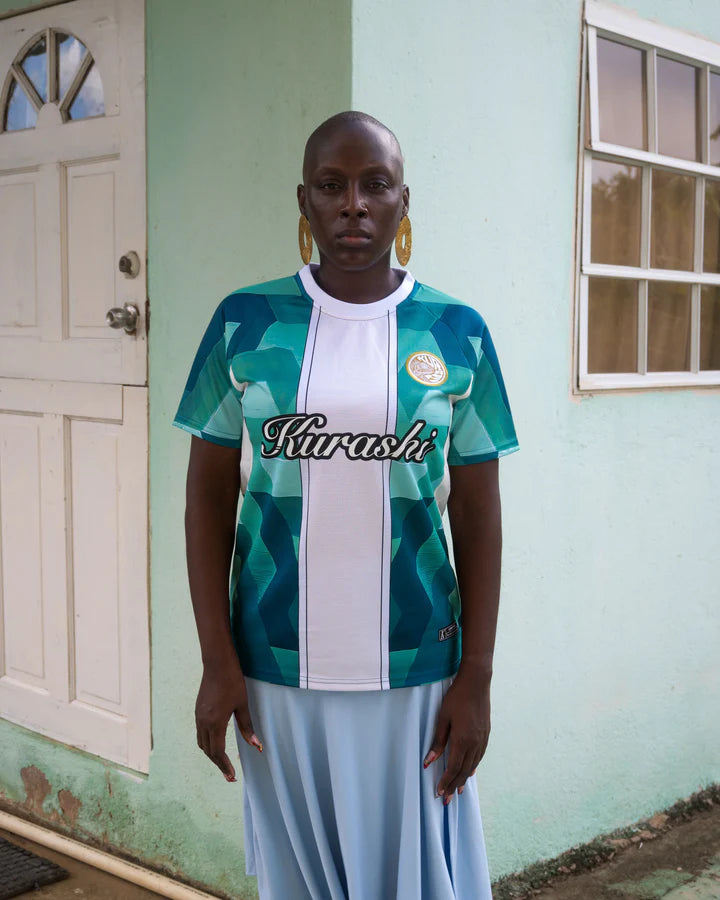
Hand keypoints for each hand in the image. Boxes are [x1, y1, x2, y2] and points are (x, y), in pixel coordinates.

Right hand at [195, 659, 261, 780]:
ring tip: (223, 762)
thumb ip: (247, 727)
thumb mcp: (242, 705)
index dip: (224, 766)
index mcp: (215, 723)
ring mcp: (198, 716)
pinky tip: (216, 743)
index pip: (218, 752)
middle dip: (218, 764)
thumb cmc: (233, 682)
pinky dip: (207, 743)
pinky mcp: (197, 711)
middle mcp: (203, 722)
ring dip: (212, 754)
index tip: (232, 777)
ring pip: (202, 743)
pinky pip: (200, 733)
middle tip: (229, 775)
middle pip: (208, 751)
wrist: (217, 664)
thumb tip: (256, 746)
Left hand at [423, 671, 490, 802]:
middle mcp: (474, 743)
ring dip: (464, 779)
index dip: (445, 782)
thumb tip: (428, 762)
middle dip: (454, 786)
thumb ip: (437, 742)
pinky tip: (470, 772)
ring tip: (457, 791)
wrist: (477, 682)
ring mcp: (482, 739)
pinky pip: (479, 756)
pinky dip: (473, 767)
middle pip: (464, 771)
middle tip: (447, 800)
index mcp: (462, 740)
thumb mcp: (443, 718)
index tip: (438, 793)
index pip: (453, 768)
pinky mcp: (486, 734)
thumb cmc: (456, 697)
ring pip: (472, 765)